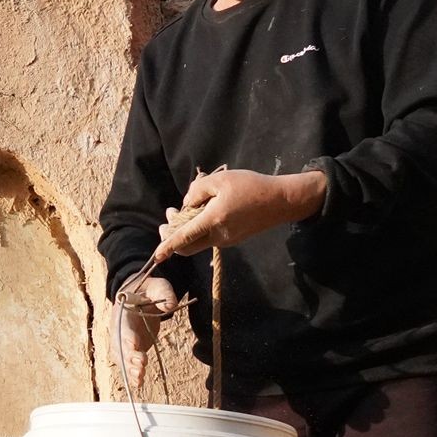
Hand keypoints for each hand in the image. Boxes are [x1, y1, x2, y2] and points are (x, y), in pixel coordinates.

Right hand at [120, 276, 178, 392]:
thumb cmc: (148, 290)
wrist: (138, 296)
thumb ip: (164, 292)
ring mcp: (123, 340)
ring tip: (139, 379)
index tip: (134, 345)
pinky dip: (132, 374)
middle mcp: (119, 328)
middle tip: (141, 365)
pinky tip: (138, 384)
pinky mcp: (130, 349)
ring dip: (129, 369)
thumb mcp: (157, 286)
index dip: (126, 336)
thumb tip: (170, 306)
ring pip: (122, 358)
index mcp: (123, 312)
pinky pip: (128, 363)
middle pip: (120, 345)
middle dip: (129, 356)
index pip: (123, 325)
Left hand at [157, 168, 326, 256]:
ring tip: (187, 206)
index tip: (156, 257)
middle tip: (168, 216)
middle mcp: (218, 236)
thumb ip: (197, 191)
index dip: (167, 247)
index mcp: (214, 220)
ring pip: (198, 241)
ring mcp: (226, 240)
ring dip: (188, 228)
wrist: (280, 201)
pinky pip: (210, 237)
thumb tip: (186, 204)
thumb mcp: (221, 180)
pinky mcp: (232, 239)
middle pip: (187, 246)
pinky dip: (201, 227)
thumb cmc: (251, 186)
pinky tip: (205, 209)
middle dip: (173, 236)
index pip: (184, 238)